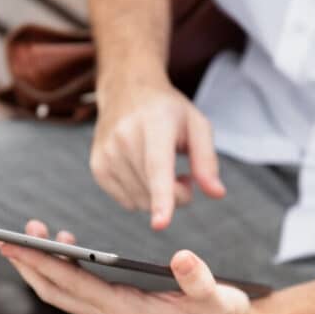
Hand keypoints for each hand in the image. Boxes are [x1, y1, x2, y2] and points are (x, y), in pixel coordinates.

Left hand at [0, 220, 260, 313]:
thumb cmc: (219, 313)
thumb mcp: (218, 298)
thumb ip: (199, 280)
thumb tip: (183, 257)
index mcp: (128, 312)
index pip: (73, 285)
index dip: (41, 264)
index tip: (14, 244)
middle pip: (55, 290)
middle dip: (28, 264)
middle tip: (3, 236)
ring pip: (62, 291)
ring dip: (40, 266)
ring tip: (28, 235)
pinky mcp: (114, 308)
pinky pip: (77, 289)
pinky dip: (61, 268)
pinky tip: (62, 246)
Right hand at [91, 74, 225, 229]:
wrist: (126, 89)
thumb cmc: (167, 110)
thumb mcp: (197, 125)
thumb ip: (207, 161)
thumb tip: (217, 194)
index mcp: (154, 123)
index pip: (157, 167)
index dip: (162, 198)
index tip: (161, 224)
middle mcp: (124, 137)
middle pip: (153, 191)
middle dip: (178, 195)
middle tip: (184, 175)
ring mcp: (106, 153)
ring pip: (140, 201)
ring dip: (158, 197)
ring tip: (163, 171)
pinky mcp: (98, 167)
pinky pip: (126, 202)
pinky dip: (141, 196)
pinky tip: (145, 174)